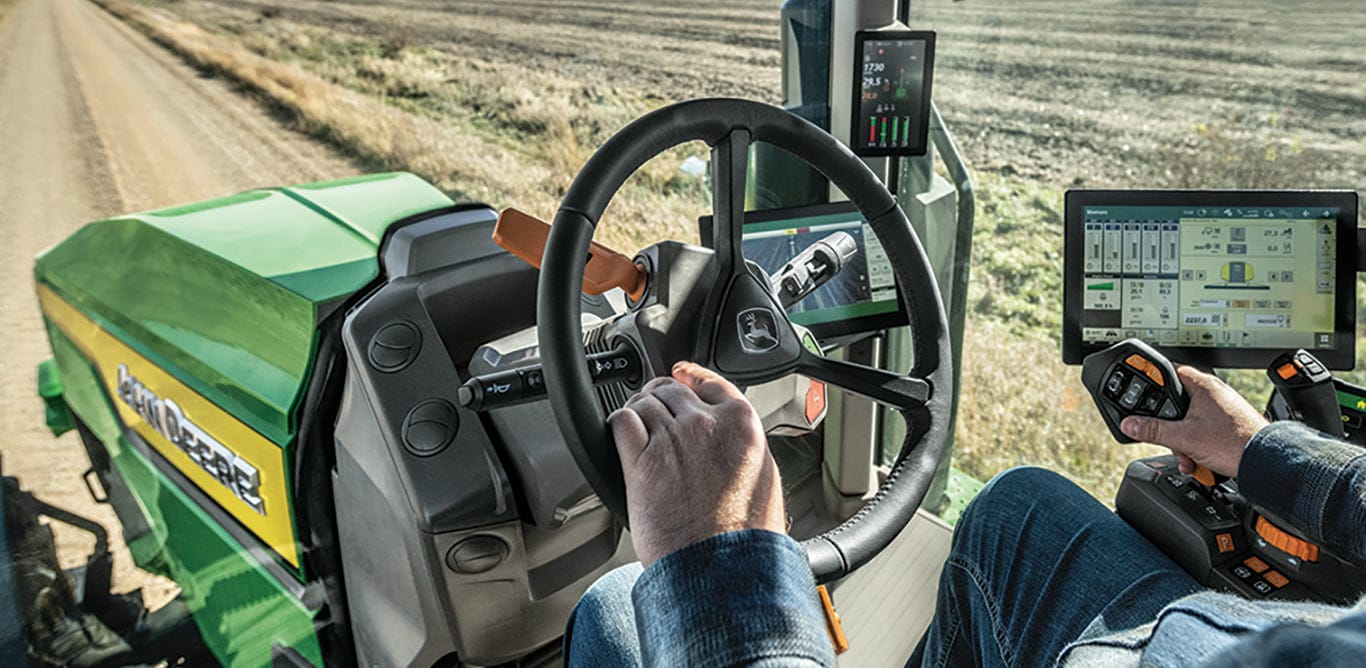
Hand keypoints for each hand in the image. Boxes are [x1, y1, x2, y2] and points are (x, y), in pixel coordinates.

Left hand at [607, 361, 784, 566]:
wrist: (721, 567)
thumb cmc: (744, 535)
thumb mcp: (764, 477)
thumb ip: (744, 446)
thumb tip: (731, 438)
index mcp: (740, 424)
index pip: (709, 382)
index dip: (689, 379)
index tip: (681, 376)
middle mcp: (705, 424)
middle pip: (671, 390)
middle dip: (659, 397)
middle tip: (653, 408)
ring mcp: (671, 439)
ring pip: (644, 403)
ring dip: (638, 411)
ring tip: (637, 426)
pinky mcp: (640, 460)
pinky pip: (621, 421)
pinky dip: (618, 424)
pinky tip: (620, 434)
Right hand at [1120, 366, 1268, 477]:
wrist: (1266, 461)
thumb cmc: (1235, 443)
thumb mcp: (1184, 438)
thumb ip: (1153, 430)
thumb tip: (1130, 424)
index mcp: (1203, 385)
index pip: (1167, 372)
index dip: (1151, 384)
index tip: (1140, 395)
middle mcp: (1213, 392)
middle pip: (1176, 402)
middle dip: (1168, 425)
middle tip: (1167, 438)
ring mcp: (1221, 407)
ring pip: (1188, 419)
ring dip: (1182, 440)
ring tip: (1187, 455)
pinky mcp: (1227, 422)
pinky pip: (1201, 429)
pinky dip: (1195, 444)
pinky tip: (1197, 458)